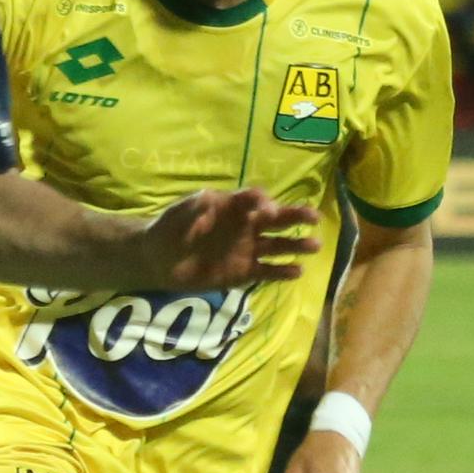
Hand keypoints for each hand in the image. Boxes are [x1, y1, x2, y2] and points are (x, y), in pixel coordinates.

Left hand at [137, 185, 318, 290]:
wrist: (158, 260)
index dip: (263, 203)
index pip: (254, 199)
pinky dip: (282, 272)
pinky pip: (267, 271)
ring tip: (314, 246)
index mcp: (232, 207)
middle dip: (294, 217)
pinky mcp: (243, 273)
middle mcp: (245, 226)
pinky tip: (297, 271)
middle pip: (275, 220)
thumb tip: (211, 199)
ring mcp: (246, 250)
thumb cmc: (169, 229)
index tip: (269, 211)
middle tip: (314, 217)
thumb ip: (195, 206)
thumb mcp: (178, 213)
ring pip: (277, 245)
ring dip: (296, 245)